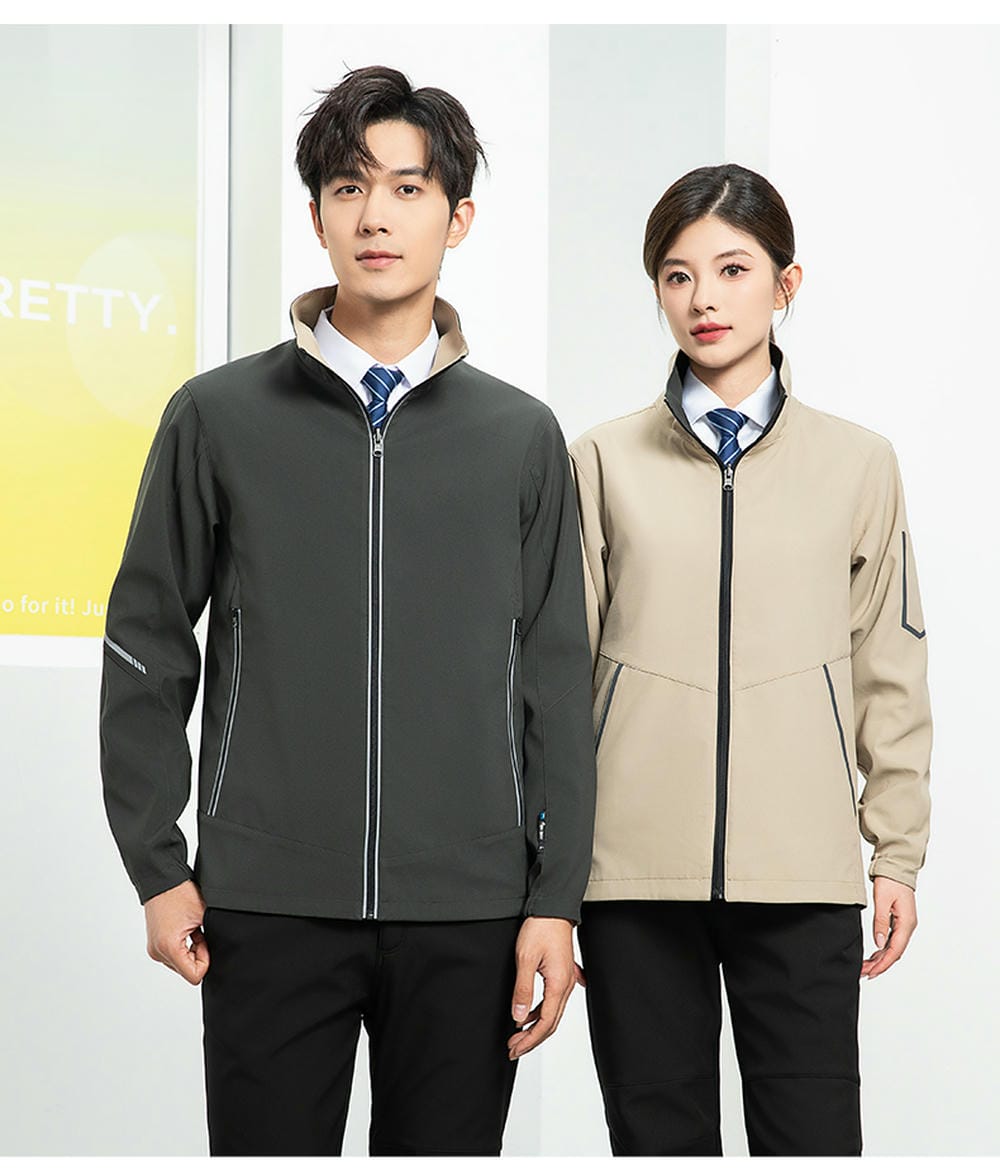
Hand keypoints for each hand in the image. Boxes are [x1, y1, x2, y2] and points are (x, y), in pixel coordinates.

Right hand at [143, 879, 209, 984]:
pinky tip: (185, 931)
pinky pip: (173, 956)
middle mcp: (158, 952)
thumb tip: (217, 954)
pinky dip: (183, 947)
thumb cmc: (180, 893)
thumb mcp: (203, 916)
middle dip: (198, 954)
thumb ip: (210, 938)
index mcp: (169, 948)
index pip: (194, 976)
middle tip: (199, 932)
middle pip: (187, 971)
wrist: (162, 881)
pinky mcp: (154, 945)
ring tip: (191, 929)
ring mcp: (155, 949)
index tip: (205, 941)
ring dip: (190, 950)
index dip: (206, 960)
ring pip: (181, 964)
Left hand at [507, 916, 581, 1059]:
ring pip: (552, 1012)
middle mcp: (566, 986)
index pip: (545, 1023)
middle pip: (551, 1022)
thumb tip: (519, 1017)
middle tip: (513, 1048)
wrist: (553, 908)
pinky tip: (530, 1014)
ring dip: (535, 1026)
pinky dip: (540, 1011)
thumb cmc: (540, 928)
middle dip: (532, 1039)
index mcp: (558, 985)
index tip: (514, 1049)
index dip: (530, 1040)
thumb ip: (522, 990)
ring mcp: (566, 980)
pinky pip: (553, 1000)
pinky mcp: (562, 973)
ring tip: (517, 1033)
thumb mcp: (525, 959)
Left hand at [861, 875, 916, 979]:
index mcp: (907, 923)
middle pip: (894, 952)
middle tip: (864, 973)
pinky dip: (882, 950)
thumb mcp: (882, 900)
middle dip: (880, 965)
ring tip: (866, 967)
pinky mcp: (899, 921)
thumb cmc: (891, 881)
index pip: (895, 950)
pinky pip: (892, 940)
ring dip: (880, 958)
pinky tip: (873, 955)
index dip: (883, 964)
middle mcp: (908, 926)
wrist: (897, 867)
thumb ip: (880, 922)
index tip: (872, 973)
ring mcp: (904, 924)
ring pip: (893, 948)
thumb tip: (879, 943)